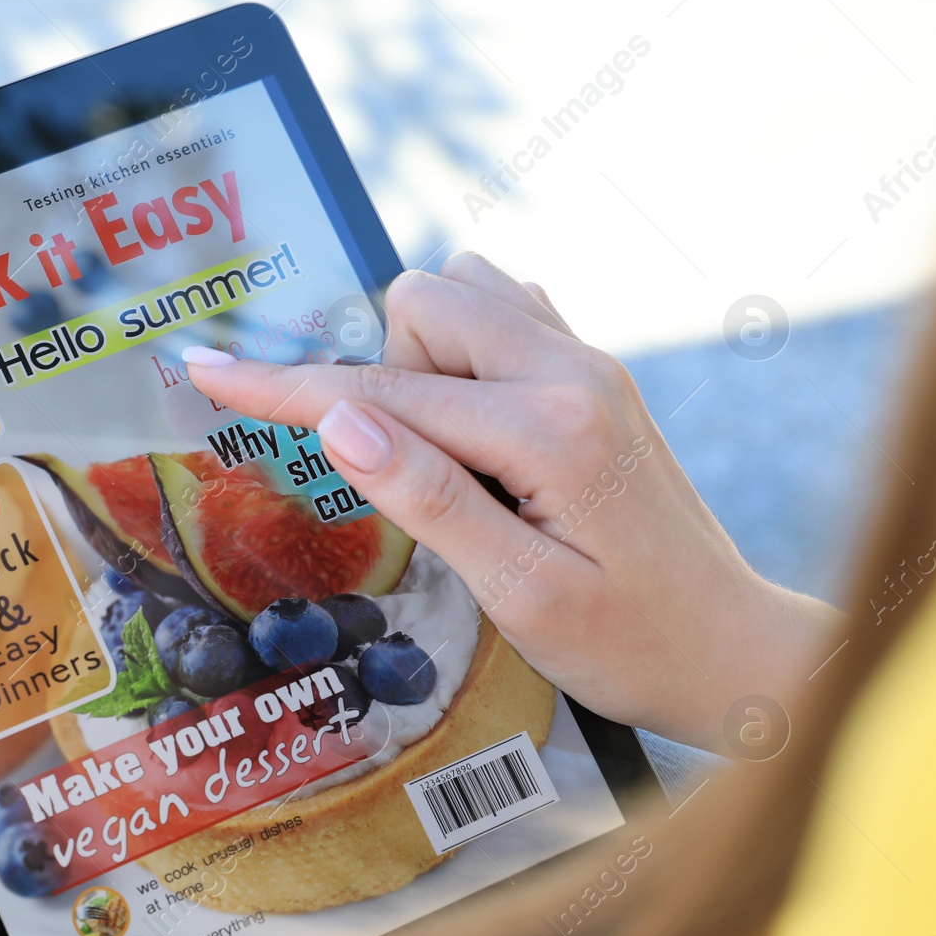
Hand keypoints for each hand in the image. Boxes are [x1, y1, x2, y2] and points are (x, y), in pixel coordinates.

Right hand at [182, 253, 837, 750]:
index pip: (384, 394)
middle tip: (413, 472)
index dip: (283, 387)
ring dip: (425, 358)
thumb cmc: (627, 644)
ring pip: (462, 290)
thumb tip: (340, 420)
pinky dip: (463, 346)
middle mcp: (574, 371)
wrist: (731, 645)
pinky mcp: (595, 371)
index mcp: (549, 432)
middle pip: (424, 303)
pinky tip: (476, 421)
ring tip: (449, 453)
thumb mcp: (521, 596)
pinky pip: (504, 306)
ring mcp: (591, 361)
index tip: (204, 370)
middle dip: (385, 375)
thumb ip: (429, 500)